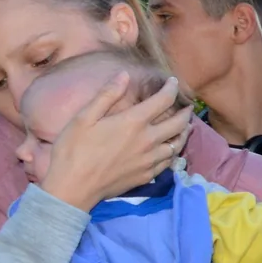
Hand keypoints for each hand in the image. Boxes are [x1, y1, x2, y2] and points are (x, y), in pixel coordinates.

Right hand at [40, 76, 190, 211]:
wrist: (73, 187)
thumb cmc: (73, 150)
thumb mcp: (84, 118)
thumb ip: (106, 95)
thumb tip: (124, 75)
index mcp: (133, 122)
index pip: (163, 100)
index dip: (171, 88)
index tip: (173, 82)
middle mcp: (148, 140)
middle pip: (178, 123)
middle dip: (185, 112)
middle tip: (188, 106)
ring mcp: (150, 160)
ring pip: (177, 144)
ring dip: (183, 132)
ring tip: (185, 126)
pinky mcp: (147, 175)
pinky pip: (169, 161)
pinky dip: (174, 151)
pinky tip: (171, 149)